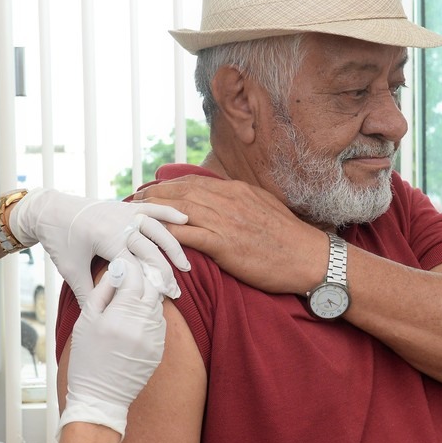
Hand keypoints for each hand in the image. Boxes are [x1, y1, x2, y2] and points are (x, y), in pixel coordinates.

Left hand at [9, 188, 190, 304]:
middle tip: (175, 292)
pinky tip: (184, 219)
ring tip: (185, 266)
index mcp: (106, 238)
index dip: (149, 284)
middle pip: (151, 249)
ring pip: (157, 229)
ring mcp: (123, 212)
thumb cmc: (59, 241)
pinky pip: (151, 208)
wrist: (49, 210)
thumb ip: (88, 293)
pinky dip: (168, 213)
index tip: (160, 301)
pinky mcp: (124, 206)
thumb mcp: (71, 270)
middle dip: (165, 272)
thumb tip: (98, 319)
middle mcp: (119, 223)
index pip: (137, 265)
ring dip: (173, 247)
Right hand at [60, 256, 164, 438]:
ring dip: (146, 296)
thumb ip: (101, 292)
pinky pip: (159, 322)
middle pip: (151, 288)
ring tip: (129, 298)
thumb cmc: (86, 359)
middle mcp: (141, 326)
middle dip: (141, 279)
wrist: (99, 397)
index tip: (121, 265)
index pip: (134, 278)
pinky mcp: (159, 350)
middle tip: (128, 277)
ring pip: (157, 304)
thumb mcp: (86, 321)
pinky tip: (135, 319)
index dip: (129, 267)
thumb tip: (116, 271)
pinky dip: (149, 315)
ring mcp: (154, 339)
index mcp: (120, 317)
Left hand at [133, 175, 327, 294]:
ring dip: (151, 212)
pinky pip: (186, 235)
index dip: (166, 186)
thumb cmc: (288, 240)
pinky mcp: (224, 244)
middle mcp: (228, 200)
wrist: (311, 259)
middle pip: (179, 192)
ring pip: (178, 209)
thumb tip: (220, 203)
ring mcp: (225, 221)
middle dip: (151, 196)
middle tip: (130, 203)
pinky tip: (149, 236)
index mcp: (236, 191)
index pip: (192, 182)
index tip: (149, 192)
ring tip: (131, 217)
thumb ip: (240, 203)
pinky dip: (165, 234)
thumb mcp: (263, 209)